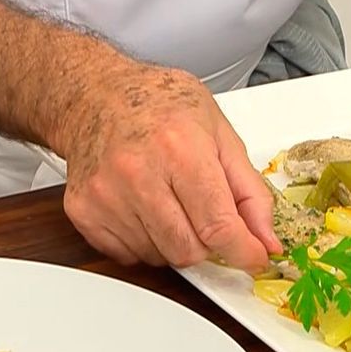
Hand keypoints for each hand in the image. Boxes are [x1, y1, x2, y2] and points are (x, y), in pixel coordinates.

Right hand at [56, 64, 280, 270]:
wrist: (97, 94)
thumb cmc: (158, 105)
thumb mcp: (220, 132)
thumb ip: (250, 190)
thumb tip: (266, 239)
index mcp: (179, 149)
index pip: (218, 226)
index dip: (244, 251)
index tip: (253, 255)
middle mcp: (138, 174)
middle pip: (189, 250)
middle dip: (206, 241)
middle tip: (202, 212)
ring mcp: (106, 196)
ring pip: (159, 257)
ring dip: (174, 240)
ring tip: (168, 199)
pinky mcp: (84, 212)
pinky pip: (128, 256)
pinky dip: (144, 241)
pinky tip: (143, 207)